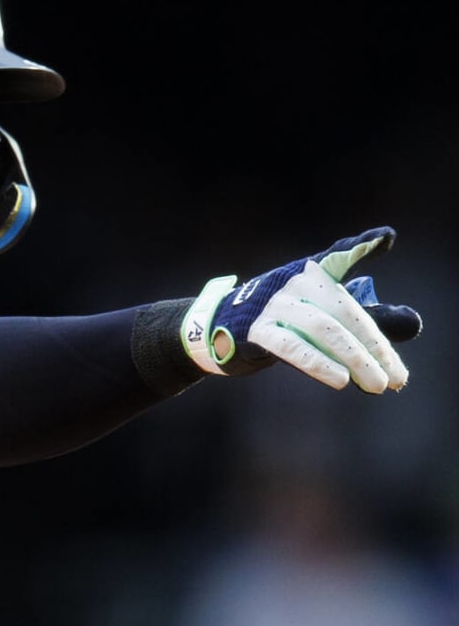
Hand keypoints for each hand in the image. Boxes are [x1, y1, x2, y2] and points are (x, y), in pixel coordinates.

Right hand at [181, 227, 421, 391]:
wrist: (212, 330)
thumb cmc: (275, 320)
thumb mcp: (316, 312)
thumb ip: (363, 316)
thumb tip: (412, 324)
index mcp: (311, 272)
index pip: (339, 257)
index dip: (360, 247)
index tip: (384, 240)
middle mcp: (294, 282)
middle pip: (345, 311)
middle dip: (376, 347)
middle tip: (398, 378)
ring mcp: (274, 305)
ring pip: (324, 329)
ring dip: (356, 360)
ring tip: (379, 385)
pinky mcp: (257, 331)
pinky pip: (292, 347)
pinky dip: (318, 363)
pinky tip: (341, 380)